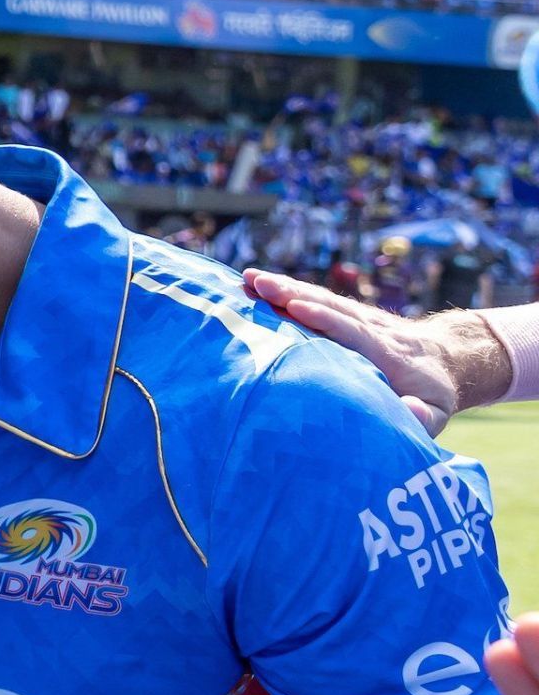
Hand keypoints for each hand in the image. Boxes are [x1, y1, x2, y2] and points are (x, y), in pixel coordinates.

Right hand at [242, 269, 506, 434]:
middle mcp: (370, 327)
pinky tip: (259, 283)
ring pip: (320, 298)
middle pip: (329, 306)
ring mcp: (358, 317)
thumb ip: (424, 416)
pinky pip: (316, 299)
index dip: (325, 319)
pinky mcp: (347, 314)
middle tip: (258, 283)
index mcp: (387, 352)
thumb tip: (409, 410)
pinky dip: (288, 289)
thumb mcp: (437, 412)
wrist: (447, 357)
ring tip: (249, 278)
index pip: (353, 331)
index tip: (296, 308)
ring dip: (284, 286)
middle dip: (293, 293)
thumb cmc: (432, 392)